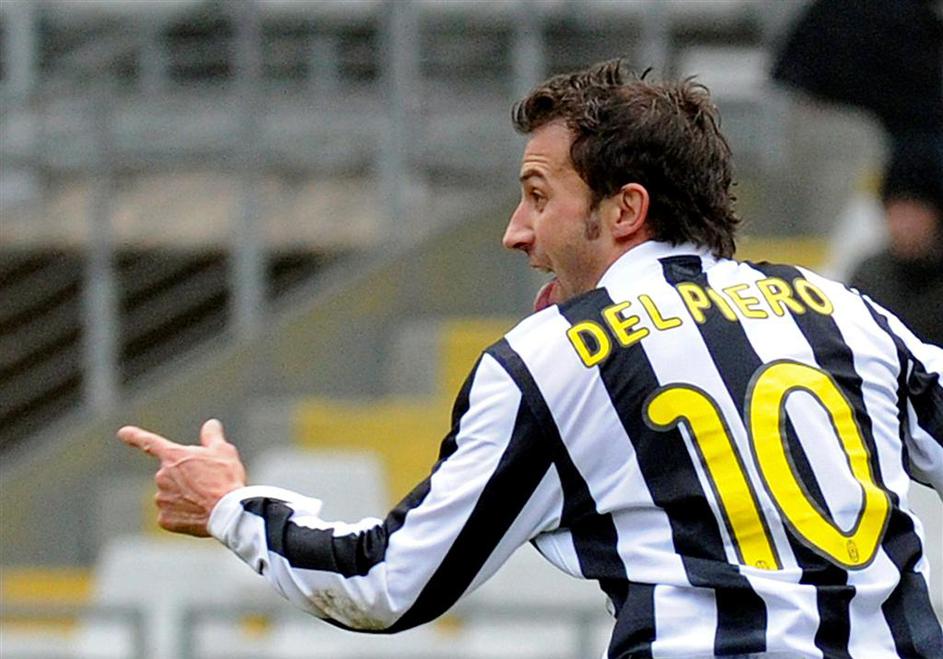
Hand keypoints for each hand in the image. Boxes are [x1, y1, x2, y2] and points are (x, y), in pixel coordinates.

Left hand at [117, 419, 246, 536]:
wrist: (226, 512)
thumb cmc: (226, 478)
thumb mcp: (223, 451)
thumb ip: (212, 436)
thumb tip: (210, 425)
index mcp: (174, 456)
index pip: (150, 442)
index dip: (135, 436)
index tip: (122, 432)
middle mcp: (162, 476)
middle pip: (171, 474)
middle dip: (185, 478)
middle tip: (207, 483)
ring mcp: (161, 499)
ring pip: (171, 495)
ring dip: (184, 496)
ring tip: (205, 500)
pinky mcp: (164, 519)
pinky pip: (172, 514)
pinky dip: (183, 514)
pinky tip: (198, 513)